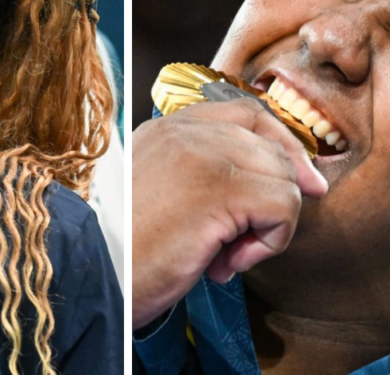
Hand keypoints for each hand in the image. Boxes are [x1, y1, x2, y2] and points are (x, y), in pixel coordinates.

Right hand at [131, 98, 327, 329]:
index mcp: (169, 129)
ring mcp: (203, 154)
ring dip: (270, 227)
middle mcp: (187, 132)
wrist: (88, 275)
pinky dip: (271, 242)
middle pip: (273, 148)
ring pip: (284, 178)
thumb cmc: (122, 251)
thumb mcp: (162, 196)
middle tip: (240, 245)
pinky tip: (230, 263)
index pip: (249, 114)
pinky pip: (283, 205)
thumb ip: (205, 175)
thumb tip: (282, 182)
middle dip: (275, 199)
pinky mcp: (219, 187)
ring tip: (228, 256)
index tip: (301, 182)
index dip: (283, 145)